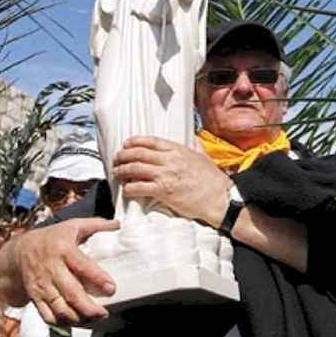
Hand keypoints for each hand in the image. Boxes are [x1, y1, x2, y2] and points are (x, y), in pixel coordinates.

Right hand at [15, 218, 118, 325]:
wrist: (20, 251)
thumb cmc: (52, 238)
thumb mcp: (72, 226)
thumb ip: (96, 225)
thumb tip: (118, 224)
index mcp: (63, 249)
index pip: (82, 265)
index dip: (98, 278)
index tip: (111, 288)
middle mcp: (51, 268)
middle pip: (71, 293)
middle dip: (89, 308)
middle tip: (104, 313)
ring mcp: (42, 285)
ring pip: (60, 308)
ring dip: (78, 318)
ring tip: (94, 319)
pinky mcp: (35, 297)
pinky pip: (48, 315)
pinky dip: (62, 323)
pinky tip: (76, 323)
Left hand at [114, 136, 230, 226]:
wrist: (219, 198)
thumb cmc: (213, 180)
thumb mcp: (204, 157)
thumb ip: (196, 146)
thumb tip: (194, 138)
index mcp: (178, 150)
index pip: (151, 141)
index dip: (135, 141)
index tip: (126, 143)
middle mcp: (170, 160)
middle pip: (139, 154)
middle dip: (124, 156)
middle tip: (117, 159)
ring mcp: (166, 175)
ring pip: (136, 169)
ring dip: (122, 171)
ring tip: (117, 173)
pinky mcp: (164, 191)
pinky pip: (140, 187)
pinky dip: (129, 188)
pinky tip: (126, 190)